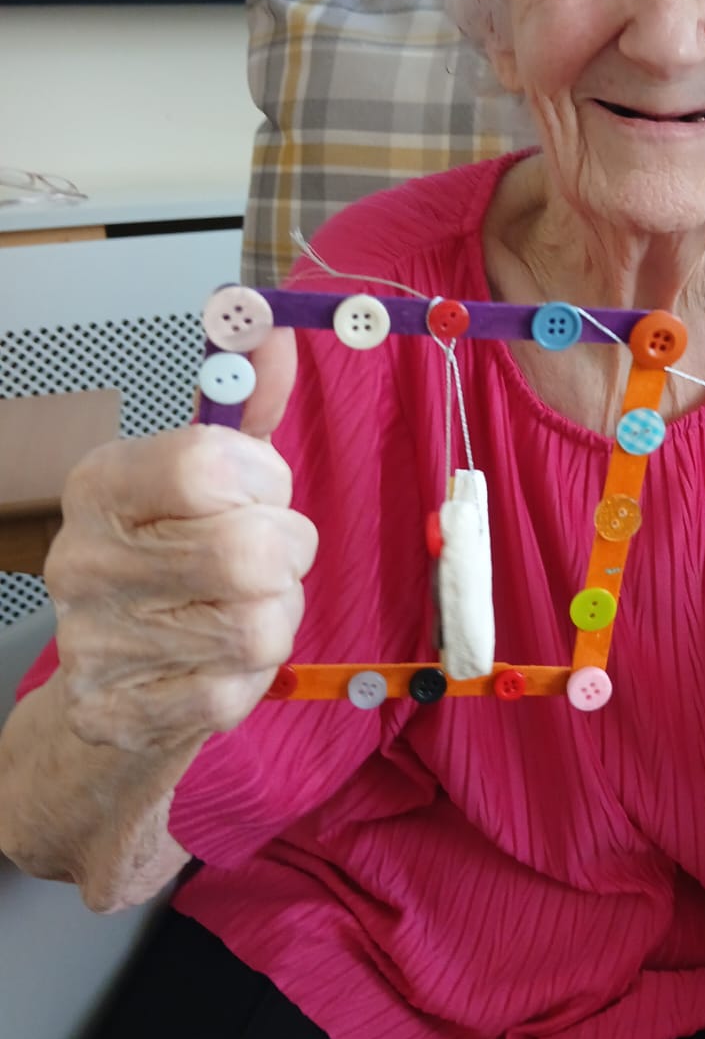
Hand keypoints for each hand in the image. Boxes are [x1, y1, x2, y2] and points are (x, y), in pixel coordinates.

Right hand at [43, 327, 317, 751]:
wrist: (115, 681)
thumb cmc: (174, 558)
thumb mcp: (208, 473)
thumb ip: (245, 400)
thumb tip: (270, 325)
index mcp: (100, 484)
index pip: (210, 464)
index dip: (263, 480)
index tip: (255, 492)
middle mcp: (83, 560)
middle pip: (251, 554)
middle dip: (286, 555)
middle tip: (263, 560)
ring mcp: (96, 642)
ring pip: (259, 624)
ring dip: (277, 616)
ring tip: (240, 610)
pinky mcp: (124, 713)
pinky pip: (241, 686)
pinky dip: (252, 676)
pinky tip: (217, 662)